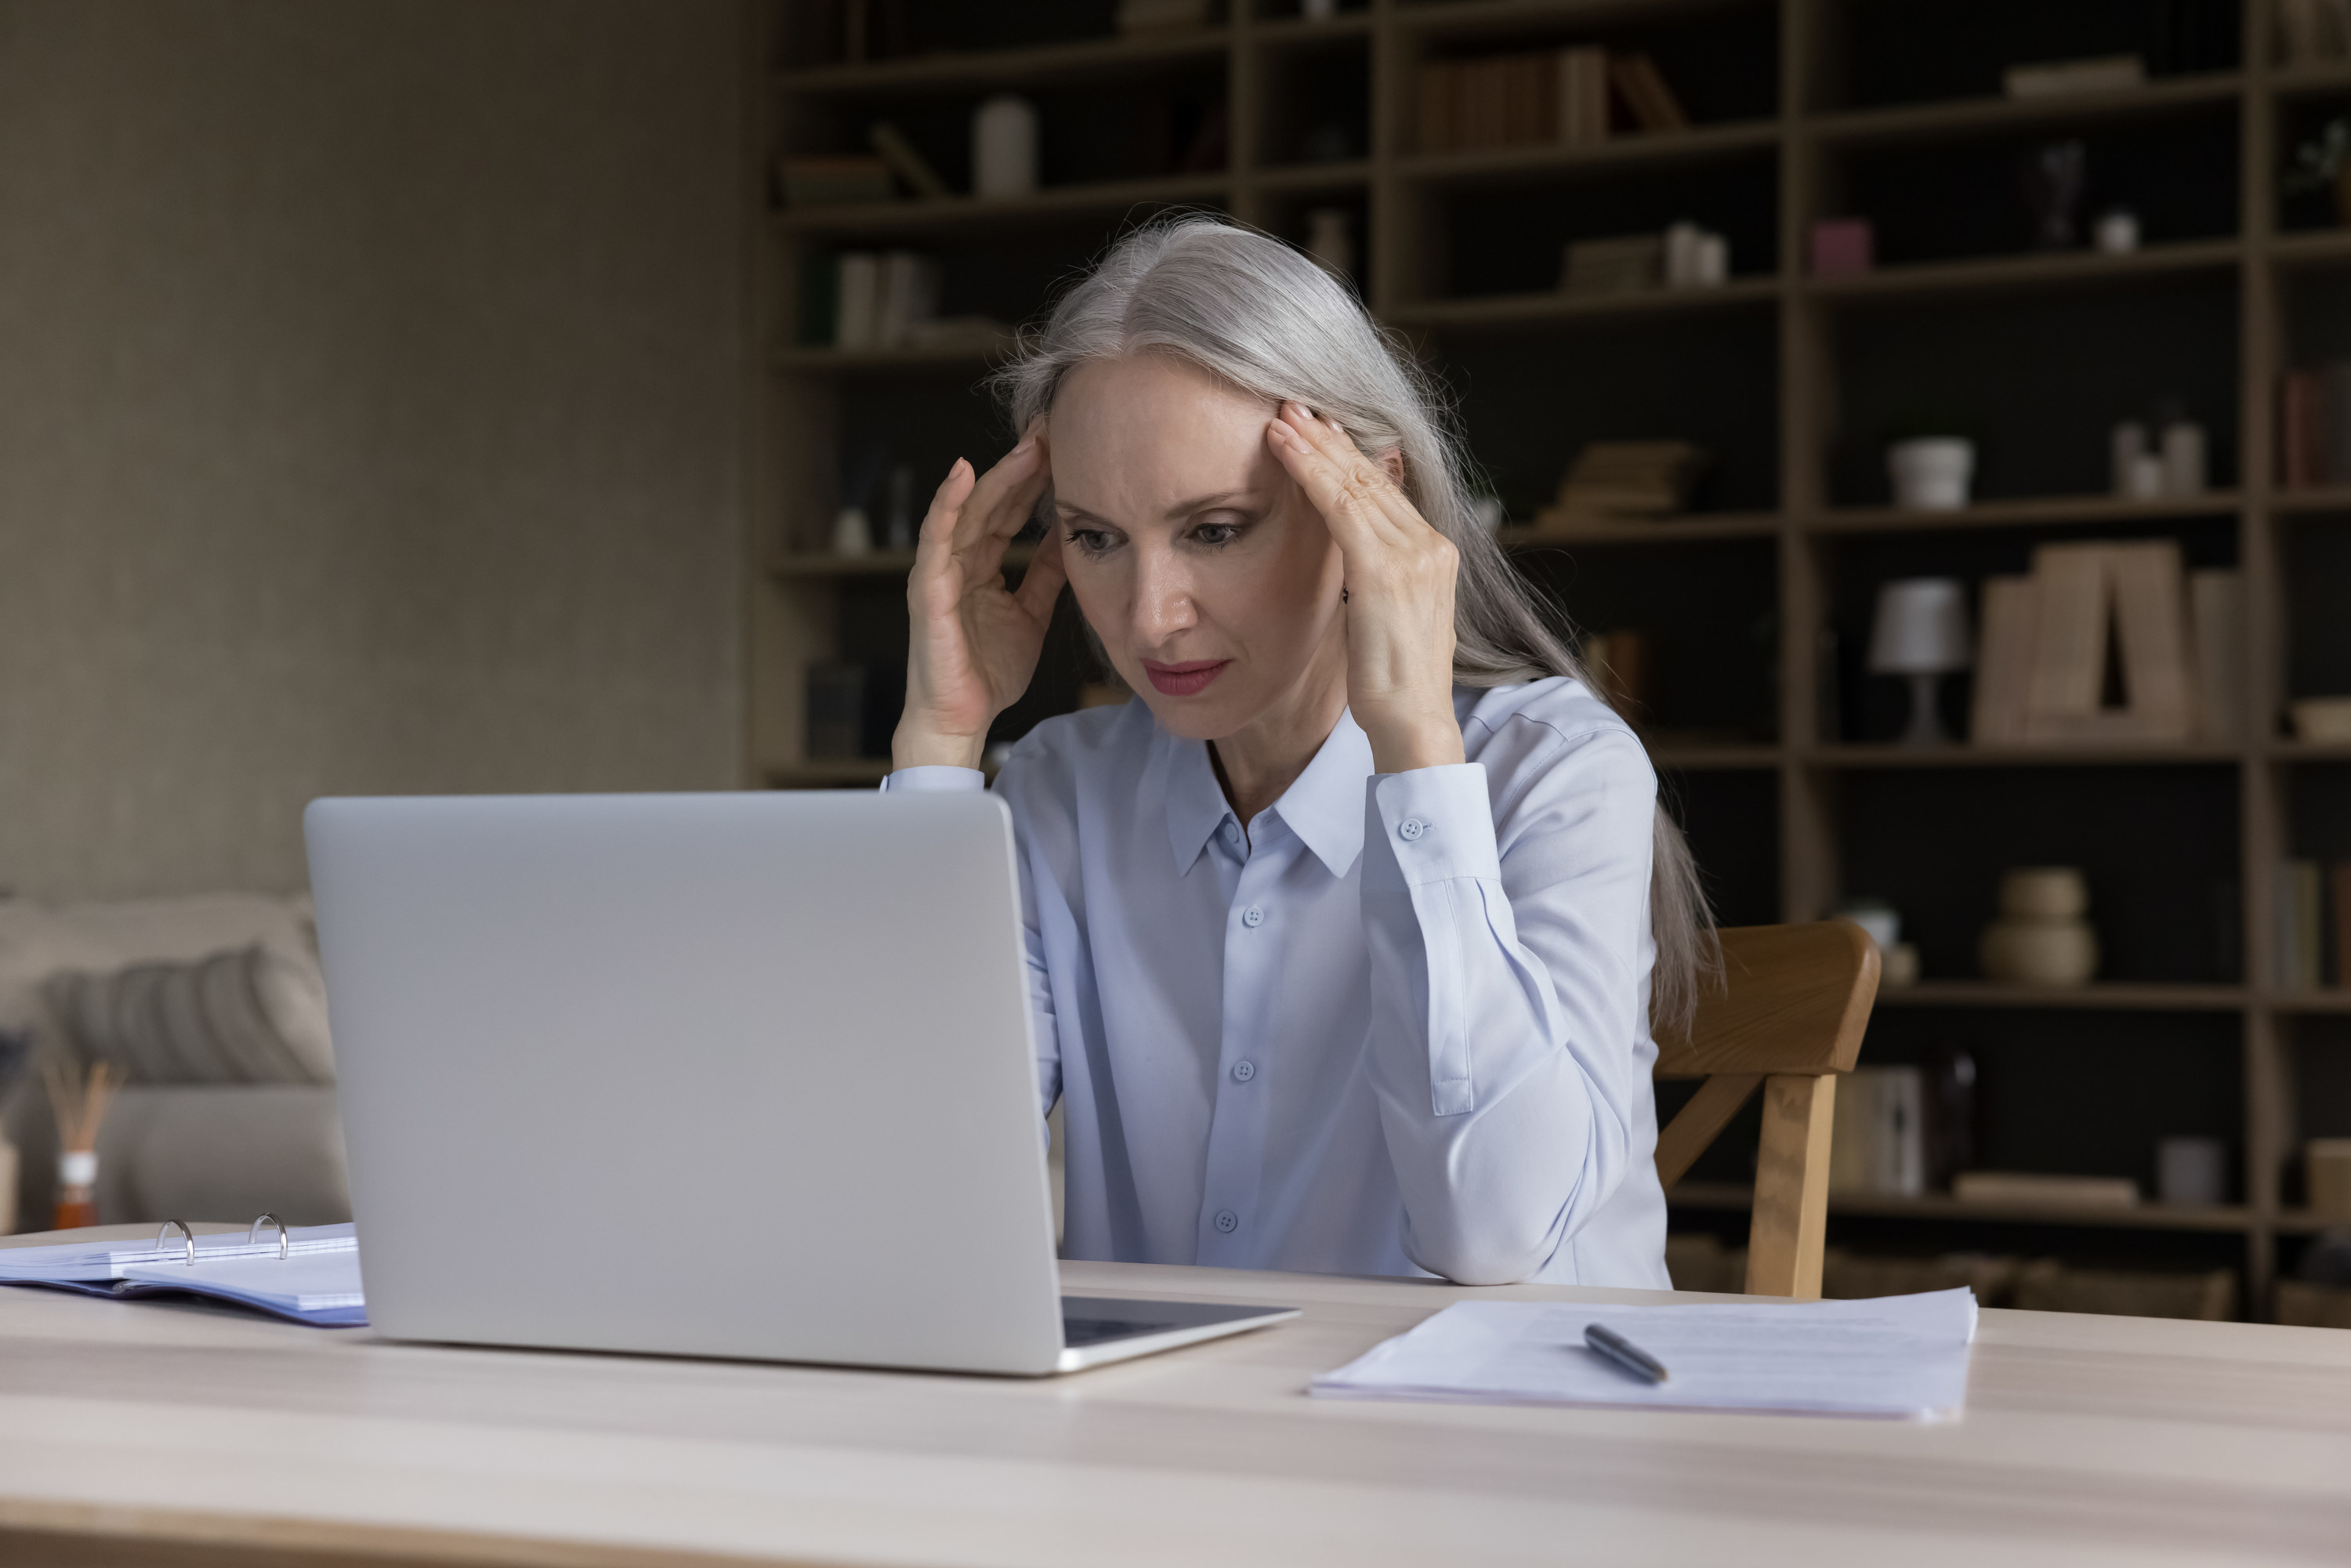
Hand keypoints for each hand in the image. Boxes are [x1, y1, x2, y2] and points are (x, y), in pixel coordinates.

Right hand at [893, 430, 1068, 770]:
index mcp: (980, 567)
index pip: (1009, 512)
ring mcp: (939, 572)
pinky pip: (935, 538)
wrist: (961, 720)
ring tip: (1028, 444)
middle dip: (1022, 465)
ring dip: (997, 475)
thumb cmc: (988, 673)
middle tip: (1053, 430)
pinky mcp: (927, 588)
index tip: (1066, 449)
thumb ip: (1042, 575)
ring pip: (968, 510)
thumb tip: (1066, 538)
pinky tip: (963, 472)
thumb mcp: (1030, 614)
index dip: (1035, 481)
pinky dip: (947, 503)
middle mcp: (956, 561)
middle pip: (991, 502)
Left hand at [1265, 402, 1464, 773]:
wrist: (1414, 721)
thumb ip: (1375, 573)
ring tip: (1280, 418)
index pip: (1385, 490)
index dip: (1347, 456)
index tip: (1315, 428)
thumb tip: (1350, 546)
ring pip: (1354, 484)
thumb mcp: (1386, 615)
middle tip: (1291, 405)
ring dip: (1312, 447)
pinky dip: (1309, 474)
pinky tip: (1284, 450)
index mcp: (1432, 553)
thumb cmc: (1393, 680)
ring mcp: (1412, 556)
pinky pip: (1340, 509)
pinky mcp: (1385, 571)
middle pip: (1371, 477)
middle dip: (1327, 439)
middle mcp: (1429, 546)